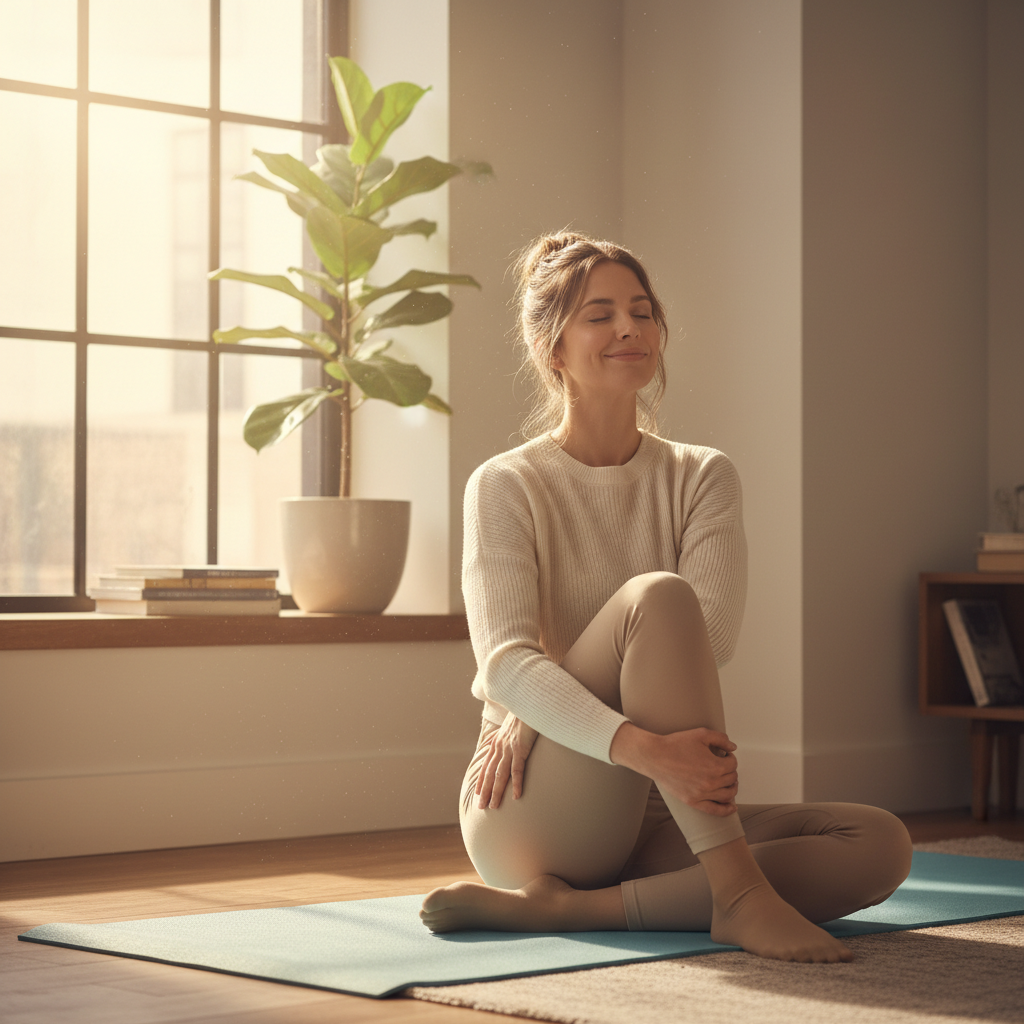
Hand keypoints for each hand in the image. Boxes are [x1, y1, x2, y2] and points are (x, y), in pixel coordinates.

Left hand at [476, 713, 538, 809]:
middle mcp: (500, 747)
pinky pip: (517, 770)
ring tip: (493, 806)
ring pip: (500, 775)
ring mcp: (509, 749)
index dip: (482, 780)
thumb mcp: (509, 726)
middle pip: (490, 774)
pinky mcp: (520, 749)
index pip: (486, 766)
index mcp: (497, 743)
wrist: (528, 703)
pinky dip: (516, 784)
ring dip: (496, 792)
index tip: (478, 793)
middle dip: (485, 791)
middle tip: (482, 807)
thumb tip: (500, 741)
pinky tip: (516, 796)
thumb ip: (504, 736)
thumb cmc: (522, 714)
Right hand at [610, 723, 738, 815]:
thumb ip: (721, 739)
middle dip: (730, 770)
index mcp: (715, 766)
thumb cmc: (675, 744)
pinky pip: (715, 810)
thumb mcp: (701, 734)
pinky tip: (731, 807)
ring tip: (727, 781)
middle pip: (732, 779)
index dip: (730, 757)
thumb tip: (733, 748)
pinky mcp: (693, 802)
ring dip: (732, 787)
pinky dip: (726, 810)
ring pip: (728, 795)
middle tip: (723, 765)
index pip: (733, 764)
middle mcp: (711, 782)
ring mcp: (702, 794)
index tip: (724, 755)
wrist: (655, 756)